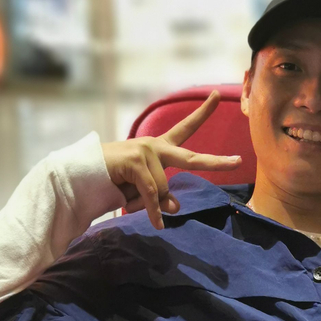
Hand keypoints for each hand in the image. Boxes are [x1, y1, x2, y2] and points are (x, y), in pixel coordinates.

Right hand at [102, 90, 241, 229]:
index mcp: (158, 147)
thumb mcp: (141, 191)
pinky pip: (152, 193)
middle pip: (191, 157)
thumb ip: (160, 196)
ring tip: (127, 198)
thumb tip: (175, 207)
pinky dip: (152, 211)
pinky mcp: (136, 160)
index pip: (184, 129)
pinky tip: (156, 224)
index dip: (201, 113)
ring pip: (163, 188)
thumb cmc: (112, 182)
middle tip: (238, 161)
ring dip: (148, 203)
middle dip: (216, 162)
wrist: (81, 176)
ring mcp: (146, 150)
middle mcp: (155, 146)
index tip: (215, 96)